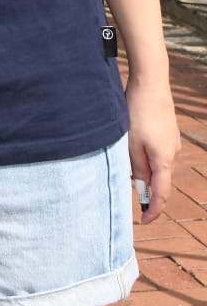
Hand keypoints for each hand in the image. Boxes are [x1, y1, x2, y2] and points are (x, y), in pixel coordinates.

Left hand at [125, 72, 180, 222]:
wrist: (151, 83)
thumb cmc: (138, 112)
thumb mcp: (132, 143)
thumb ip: (137, 167)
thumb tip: (142, 188)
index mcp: (164, 160)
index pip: (161, 194)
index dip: (153, 210)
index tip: (144, 222)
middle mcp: (172, 153)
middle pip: (162, 181)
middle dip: (149, 194)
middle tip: (134, 204)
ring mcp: (171, 142)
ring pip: (159, 166)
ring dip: (147, 175)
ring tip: (132, 179)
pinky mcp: (167, 132)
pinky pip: (159, 154)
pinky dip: (149, 161)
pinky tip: (135, 155)